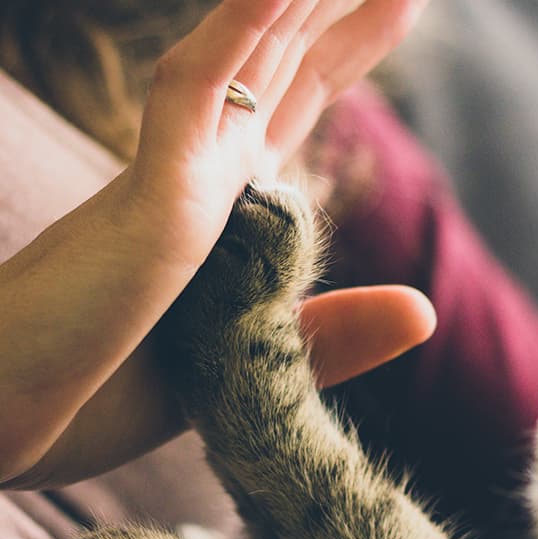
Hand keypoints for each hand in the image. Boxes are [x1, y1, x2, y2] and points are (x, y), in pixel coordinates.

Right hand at [0, 0, 429, 485]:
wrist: (9, 426)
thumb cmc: (105, 394)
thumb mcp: (252, 364)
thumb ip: (336, 334)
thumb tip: (425, 311)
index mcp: (222, 208)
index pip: (291, 104)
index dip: (342, 48)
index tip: (392, 4)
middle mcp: (200, 175)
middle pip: (283, 63)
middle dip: (338, 7)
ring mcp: (174, 179)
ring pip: (247, 55)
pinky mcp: (148, 203)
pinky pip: (195, 97)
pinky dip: (238, 32)